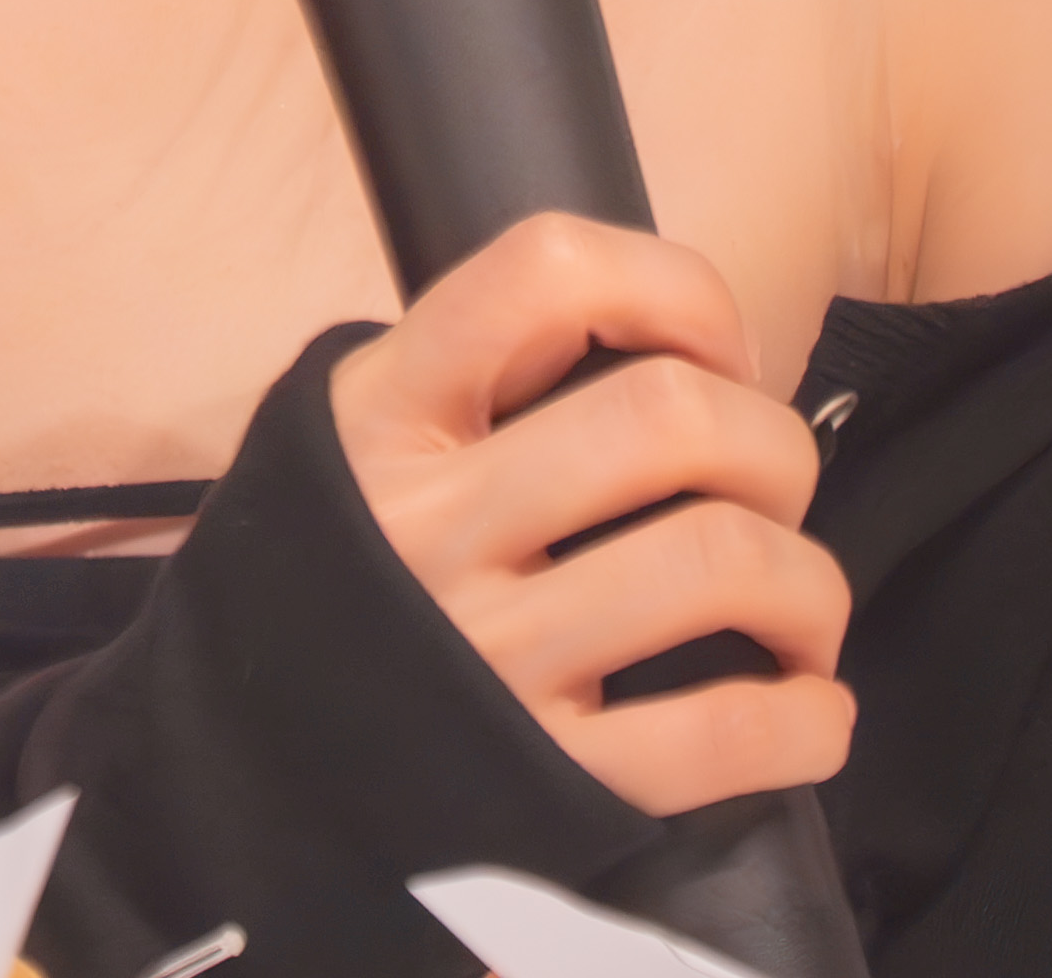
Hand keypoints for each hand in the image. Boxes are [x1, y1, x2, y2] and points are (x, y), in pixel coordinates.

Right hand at [325, 214, 852, 817]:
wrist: (244, 772)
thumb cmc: (348, 575)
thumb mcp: (364, 435)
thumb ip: (477, 373)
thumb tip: (674, 340)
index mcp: (387, 413)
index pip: (549, 270)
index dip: (676, 288)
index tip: (713, 349)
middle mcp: (430, 523)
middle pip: (667, 415)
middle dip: (773, 442)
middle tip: (772, 485)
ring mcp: (486, 656)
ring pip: (717, 561)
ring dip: (807, 581)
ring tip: (799, 603)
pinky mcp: (542, 781)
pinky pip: (720, 735)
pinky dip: (806, 719)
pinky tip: (807, 705)